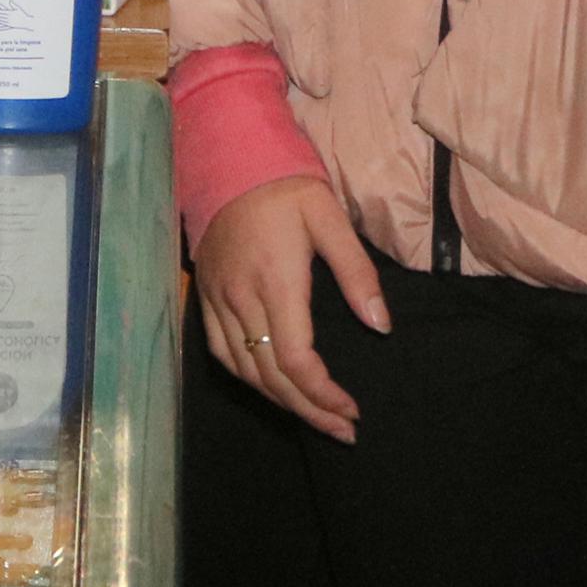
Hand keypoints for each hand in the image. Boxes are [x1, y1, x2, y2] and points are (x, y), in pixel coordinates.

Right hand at [194, 174, 384, 443]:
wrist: (228, 156)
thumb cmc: (286, 185)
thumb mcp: (330, 218)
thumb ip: (357, 274)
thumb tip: (381, 326)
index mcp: (275, 281)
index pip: (294, 360)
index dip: (323, 395)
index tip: (352, 410)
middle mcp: (241, 298)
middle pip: (270, 376)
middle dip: (309, 411)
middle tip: (343, 430)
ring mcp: (217, 299)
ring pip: (244, 371)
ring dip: (280, 402)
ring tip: (314, 416)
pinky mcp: (205, 294)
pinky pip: (221, 352)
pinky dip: (247, 379)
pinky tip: (270, 386)